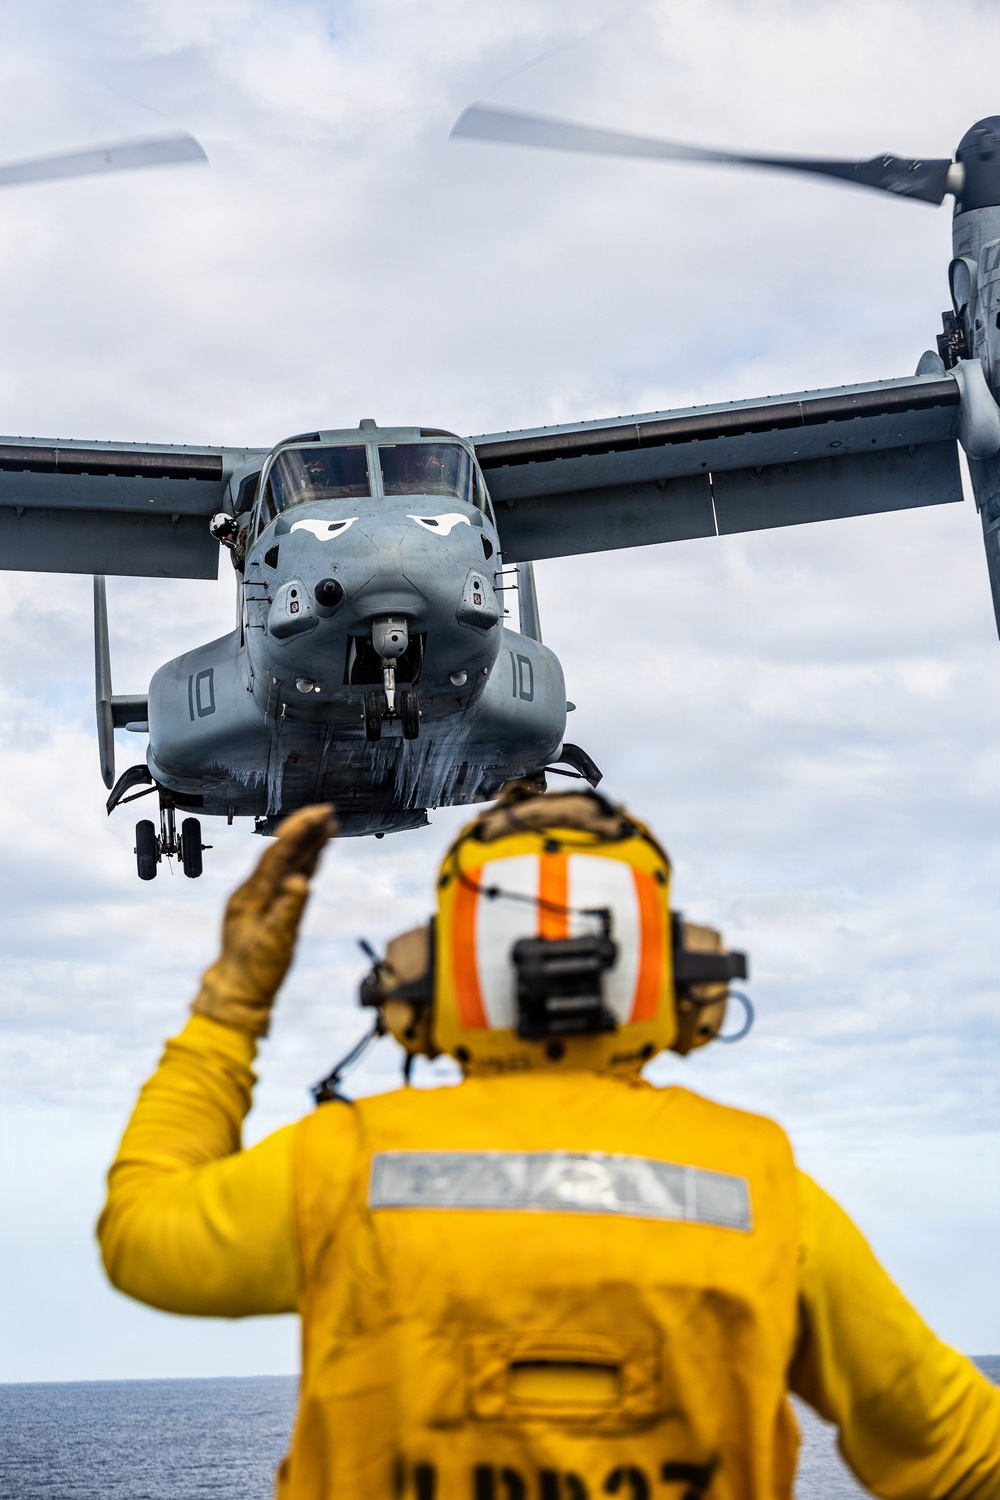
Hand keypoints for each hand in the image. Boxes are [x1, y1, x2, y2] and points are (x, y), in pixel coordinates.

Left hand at [191, 804, 337, 1035]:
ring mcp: (260, 897)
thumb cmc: (255, 970)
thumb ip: (287, 912)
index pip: (278, 855)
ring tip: (328, 826)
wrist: (237, 989)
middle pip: (281, 851)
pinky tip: (316, 854)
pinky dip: (303, 861)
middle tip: (327, 811)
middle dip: (303, 829)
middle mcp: (254, 890)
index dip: (299, 833)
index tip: (319, 816)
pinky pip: (287, 875)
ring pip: (285, 862)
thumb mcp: (272, 944)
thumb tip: (301, 881)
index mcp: (253, 895)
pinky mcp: (268, 904)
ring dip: (305, 842)